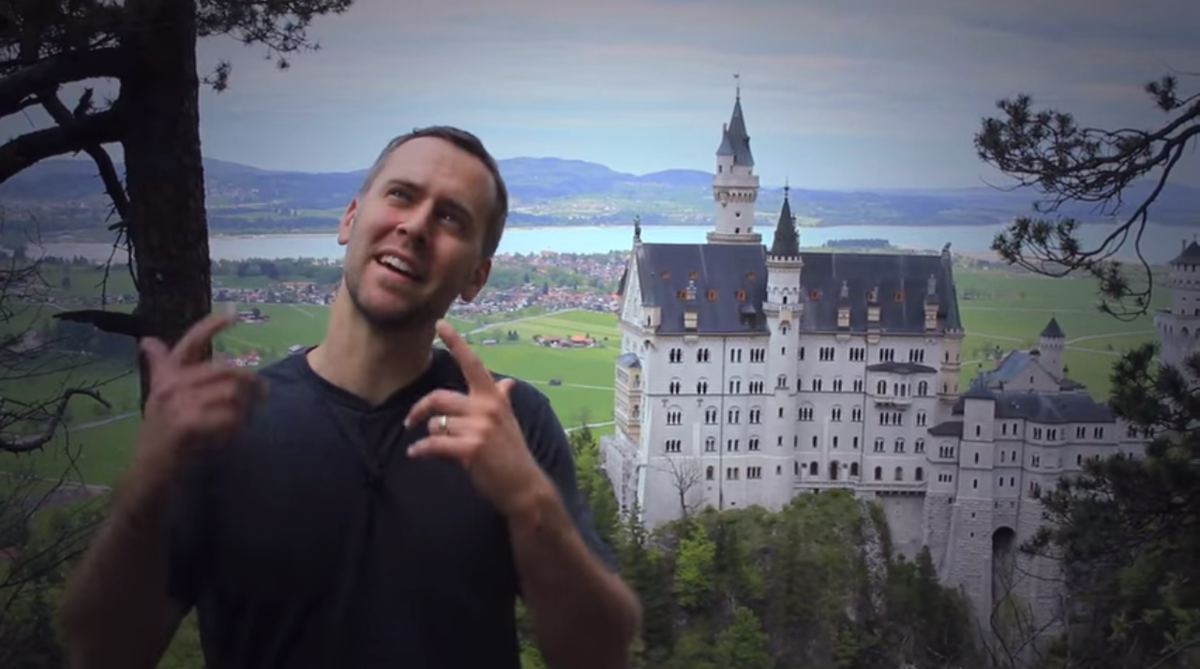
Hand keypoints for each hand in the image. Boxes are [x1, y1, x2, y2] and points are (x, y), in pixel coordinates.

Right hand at [136, 312, 264, 465]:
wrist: (148, 472)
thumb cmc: (159, 434)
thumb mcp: (157, 397)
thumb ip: (160, 367)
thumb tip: (147, 340)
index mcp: (168, 375)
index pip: (191, 342)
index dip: (212, 326)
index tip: (234, 314)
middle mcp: (172, 384)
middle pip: (226, 369)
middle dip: (251, 383)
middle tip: (263, 397)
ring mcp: (179, 403)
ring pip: (232, 391)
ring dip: (246, 408)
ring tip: (244, 420)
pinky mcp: (188, 423)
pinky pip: (229, 416)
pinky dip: (238, 426)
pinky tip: (233, 435)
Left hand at [405, 319, 550, 518]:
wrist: (523, 485)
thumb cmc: (512, 453)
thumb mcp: (509, 421)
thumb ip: (502, 399)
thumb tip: (508, 382)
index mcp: (494, 397)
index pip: (473, 364)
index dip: (456, 343)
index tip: (440, 324)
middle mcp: (487, 407)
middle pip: (439, 397)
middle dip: (420, 409)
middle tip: (409, 422)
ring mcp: (479, 428)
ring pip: (436, 424)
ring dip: (428, 437)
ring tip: (428, 448)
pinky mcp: (470, 449)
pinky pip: (433, 443)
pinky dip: (420, 450)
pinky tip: (416, 454)